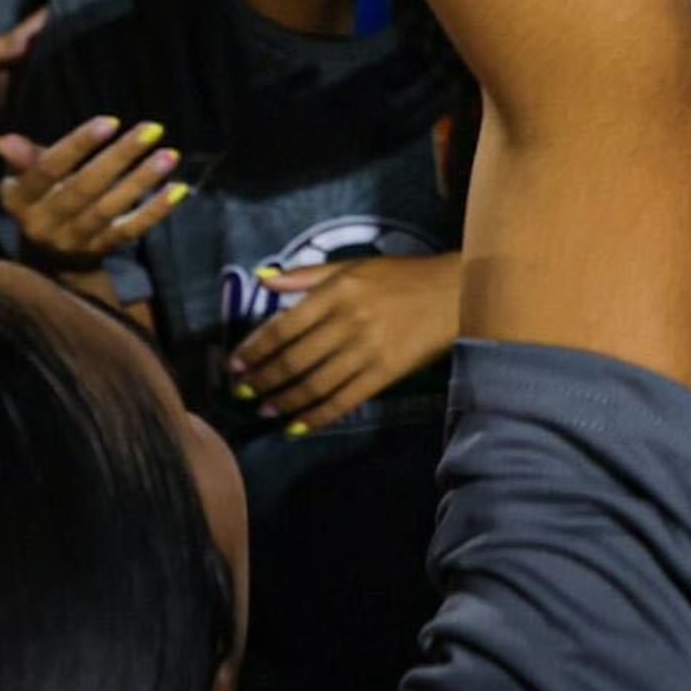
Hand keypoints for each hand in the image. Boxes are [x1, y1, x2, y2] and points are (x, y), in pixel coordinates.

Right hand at [0, 112, 185, 261]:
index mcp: (21, 201)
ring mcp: (74, 240)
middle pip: (83, 189)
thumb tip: (5, 140)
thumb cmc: (42, 199)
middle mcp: (44, 224)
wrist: (48, 258)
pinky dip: (156, 211)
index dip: (77, 146)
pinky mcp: (101, 251)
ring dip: (141, 181)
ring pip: (109, 210)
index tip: (109, 121)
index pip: (47, 171)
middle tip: (151, 129)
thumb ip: (25, 159)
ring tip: (169, 155)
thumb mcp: (28, 179)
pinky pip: (130, 231)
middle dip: (118, 157)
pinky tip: (178, 189)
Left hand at [228, 251, 462, 431]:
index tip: (235, 363)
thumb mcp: (353, 265)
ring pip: (315, 383)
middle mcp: (350, 320)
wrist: (455, 292)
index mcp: (338, 290)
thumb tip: (263, 280)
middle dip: (263, 378)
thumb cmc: (402, 276)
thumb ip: (307, 275)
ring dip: (284, 400)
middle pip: (295, 359)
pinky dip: (317, 415)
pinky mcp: (386, 373)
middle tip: (241, 391)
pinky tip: (296, 425)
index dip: (255, 348)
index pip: (285, 326)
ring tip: (264, 408)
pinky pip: (344, 399)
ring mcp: (368, 349)